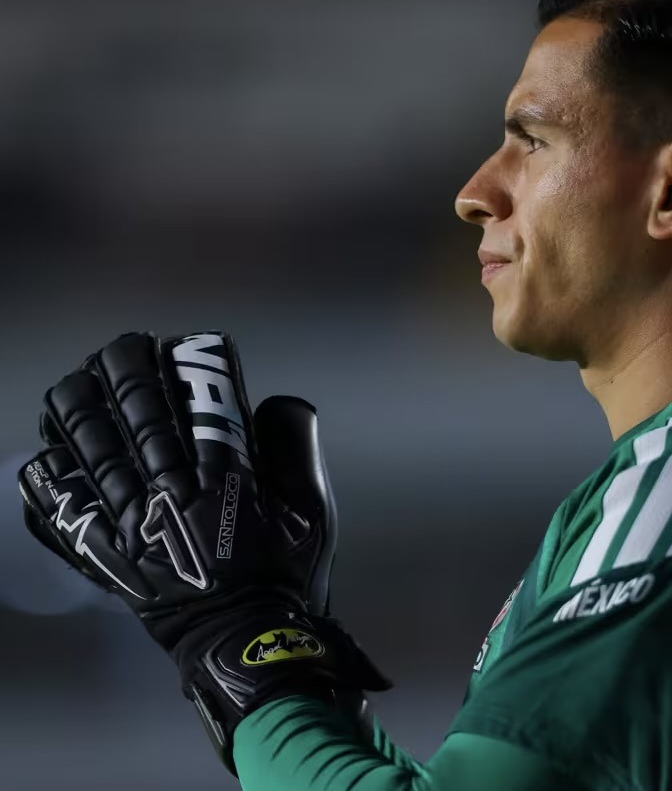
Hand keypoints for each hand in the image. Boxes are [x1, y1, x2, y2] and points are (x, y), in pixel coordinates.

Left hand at [17, 331, 389, 772]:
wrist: (247, 642)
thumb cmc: (287, 575)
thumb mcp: (315, 509)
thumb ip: (297, 448)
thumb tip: (275, 402)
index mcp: (225, 478)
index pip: (197, 403)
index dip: (185, 365)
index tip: (181, 342)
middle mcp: (172, 494)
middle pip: (137, 415)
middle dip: (126, 371)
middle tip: (125, 345)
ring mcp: (134, 525)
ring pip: (93, 452)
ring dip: (80, 411)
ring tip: (77, 380)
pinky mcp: (109, 555)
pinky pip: (66, 512)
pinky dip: (50, 480)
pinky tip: (44, 451)